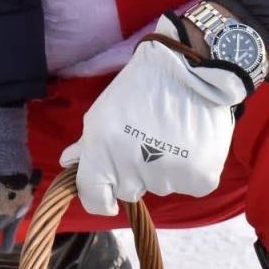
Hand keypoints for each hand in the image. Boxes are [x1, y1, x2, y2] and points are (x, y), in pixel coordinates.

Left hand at [0, 106, 38, 250]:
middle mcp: (22, 192)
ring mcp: (24, 184)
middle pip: (3, 218)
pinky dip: (11, 214)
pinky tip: (9, 220)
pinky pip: (17, 202)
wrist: (0, 120)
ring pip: (12, 212)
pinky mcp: (21, 176)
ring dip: (2, 229)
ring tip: (1, 247)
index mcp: (11, 194)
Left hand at [60, 17, 247, 215]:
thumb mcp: (104, 112)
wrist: (191, 69)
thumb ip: (87, 144)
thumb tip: (68, 164)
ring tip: (172, 134)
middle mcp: (132, 169)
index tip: (108, 197)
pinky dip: (190, 170)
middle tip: (147, 141)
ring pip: (161, 186)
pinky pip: (188, 185)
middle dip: (134, 174)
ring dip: (164, 169)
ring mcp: (167, 177)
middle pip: (129, 191)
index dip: (99, 199)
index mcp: (102, 152)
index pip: (94, 198)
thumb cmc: (141, 87)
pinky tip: (191, 142)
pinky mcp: (199, 180)